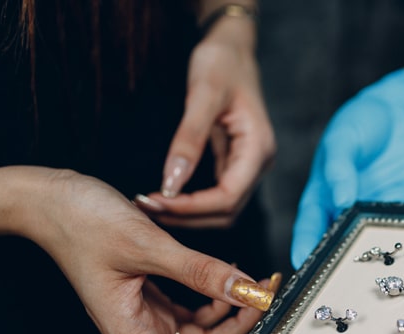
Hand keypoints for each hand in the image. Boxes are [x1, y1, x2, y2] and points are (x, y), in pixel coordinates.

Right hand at [27, 169, 275, 333]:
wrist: (48, 200)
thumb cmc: (81, 222)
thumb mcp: (147, 245)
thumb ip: (199, 271)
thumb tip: (246, 290)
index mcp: (130, 332)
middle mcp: (139, 330)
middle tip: (266, 301)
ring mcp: (145, 313)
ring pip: (201, 333)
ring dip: (232, 315)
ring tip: (257, 284)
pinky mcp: (150, 294)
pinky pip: (192, 310)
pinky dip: (216, 298)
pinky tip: (232, 278)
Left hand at [136, 16, 274, 227]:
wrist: (232, 47)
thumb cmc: (221, 62)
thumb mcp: (203, 94)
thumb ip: (189, 139)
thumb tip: (171, 182)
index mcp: (258, 148)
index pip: (228, 198)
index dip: (193, 208)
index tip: (156, 201)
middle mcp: (258, 163)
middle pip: (226, 212)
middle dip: (187, 215)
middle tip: (145, 207)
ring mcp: (248, 164)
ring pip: (221, 209)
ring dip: (188, 213)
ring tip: (151, 204)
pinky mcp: (235, 162)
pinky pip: (216, 194)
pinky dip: (192, 201)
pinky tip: (166, 195)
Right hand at [289, 69, 403, 267]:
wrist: (403, 114)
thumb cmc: (362, 124)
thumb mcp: (344, 139)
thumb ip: (339, 168)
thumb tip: (340, 200)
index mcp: (321, 195)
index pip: (309, 228)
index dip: (304, 248)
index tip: (302, 268)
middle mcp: (343, 210)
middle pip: (335, 243)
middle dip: (334, 263)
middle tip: (334, 281)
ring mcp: (370, 213)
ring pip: (365, 242)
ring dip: (366, 258)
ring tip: (366, 274)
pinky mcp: (397, 210)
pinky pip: (395, 230)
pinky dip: (396, 241)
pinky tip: (398, 253)